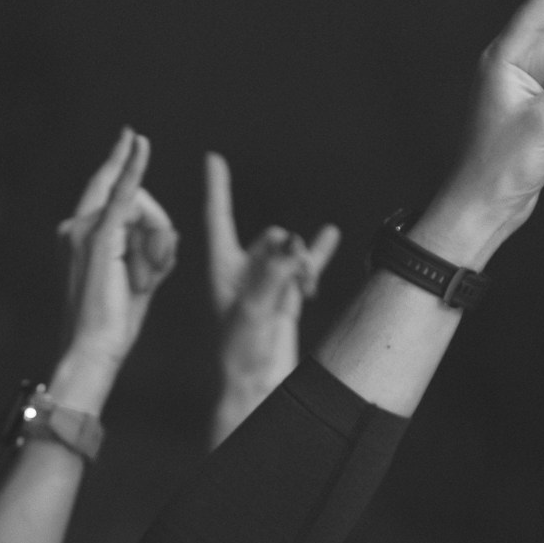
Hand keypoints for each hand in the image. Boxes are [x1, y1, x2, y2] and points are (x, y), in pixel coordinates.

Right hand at [56, 127, 178, 392]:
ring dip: (156, 239)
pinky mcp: (99, 236)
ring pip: (138, 208)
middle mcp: (73, 226)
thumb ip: (145, 249)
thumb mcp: (133, 279)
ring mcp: (82, 229)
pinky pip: (123, 195)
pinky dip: (132, 167)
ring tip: (145, 279)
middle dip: (155, 225)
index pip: (110, 195)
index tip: (133, 137)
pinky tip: (139, 143)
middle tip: (157, 266)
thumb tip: (166, 230)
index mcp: (74, 236)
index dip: (122, 165)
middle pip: (131, 200)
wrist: (91, 348)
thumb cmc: (111, 324)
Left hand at [205, 151, 340, 396]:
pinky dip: (319, 252)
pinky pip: (307, 265)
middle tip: (295, 273)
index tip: (213, 158)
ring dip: (303, 263)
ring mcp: (268, 282)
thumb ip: (273, 275)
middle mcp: (244, 271)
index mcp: (223, 269)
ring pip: (292, 251)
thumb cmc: (242, 353)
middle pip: (271, 237)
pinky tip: (330, 233)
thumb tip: (293, 245)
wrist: (257, 384)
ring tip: (306, 288)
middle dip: (288, 249)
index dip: (217, 188)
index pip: (218, 219)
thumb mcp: (253, 311)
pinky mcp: (288, 295)